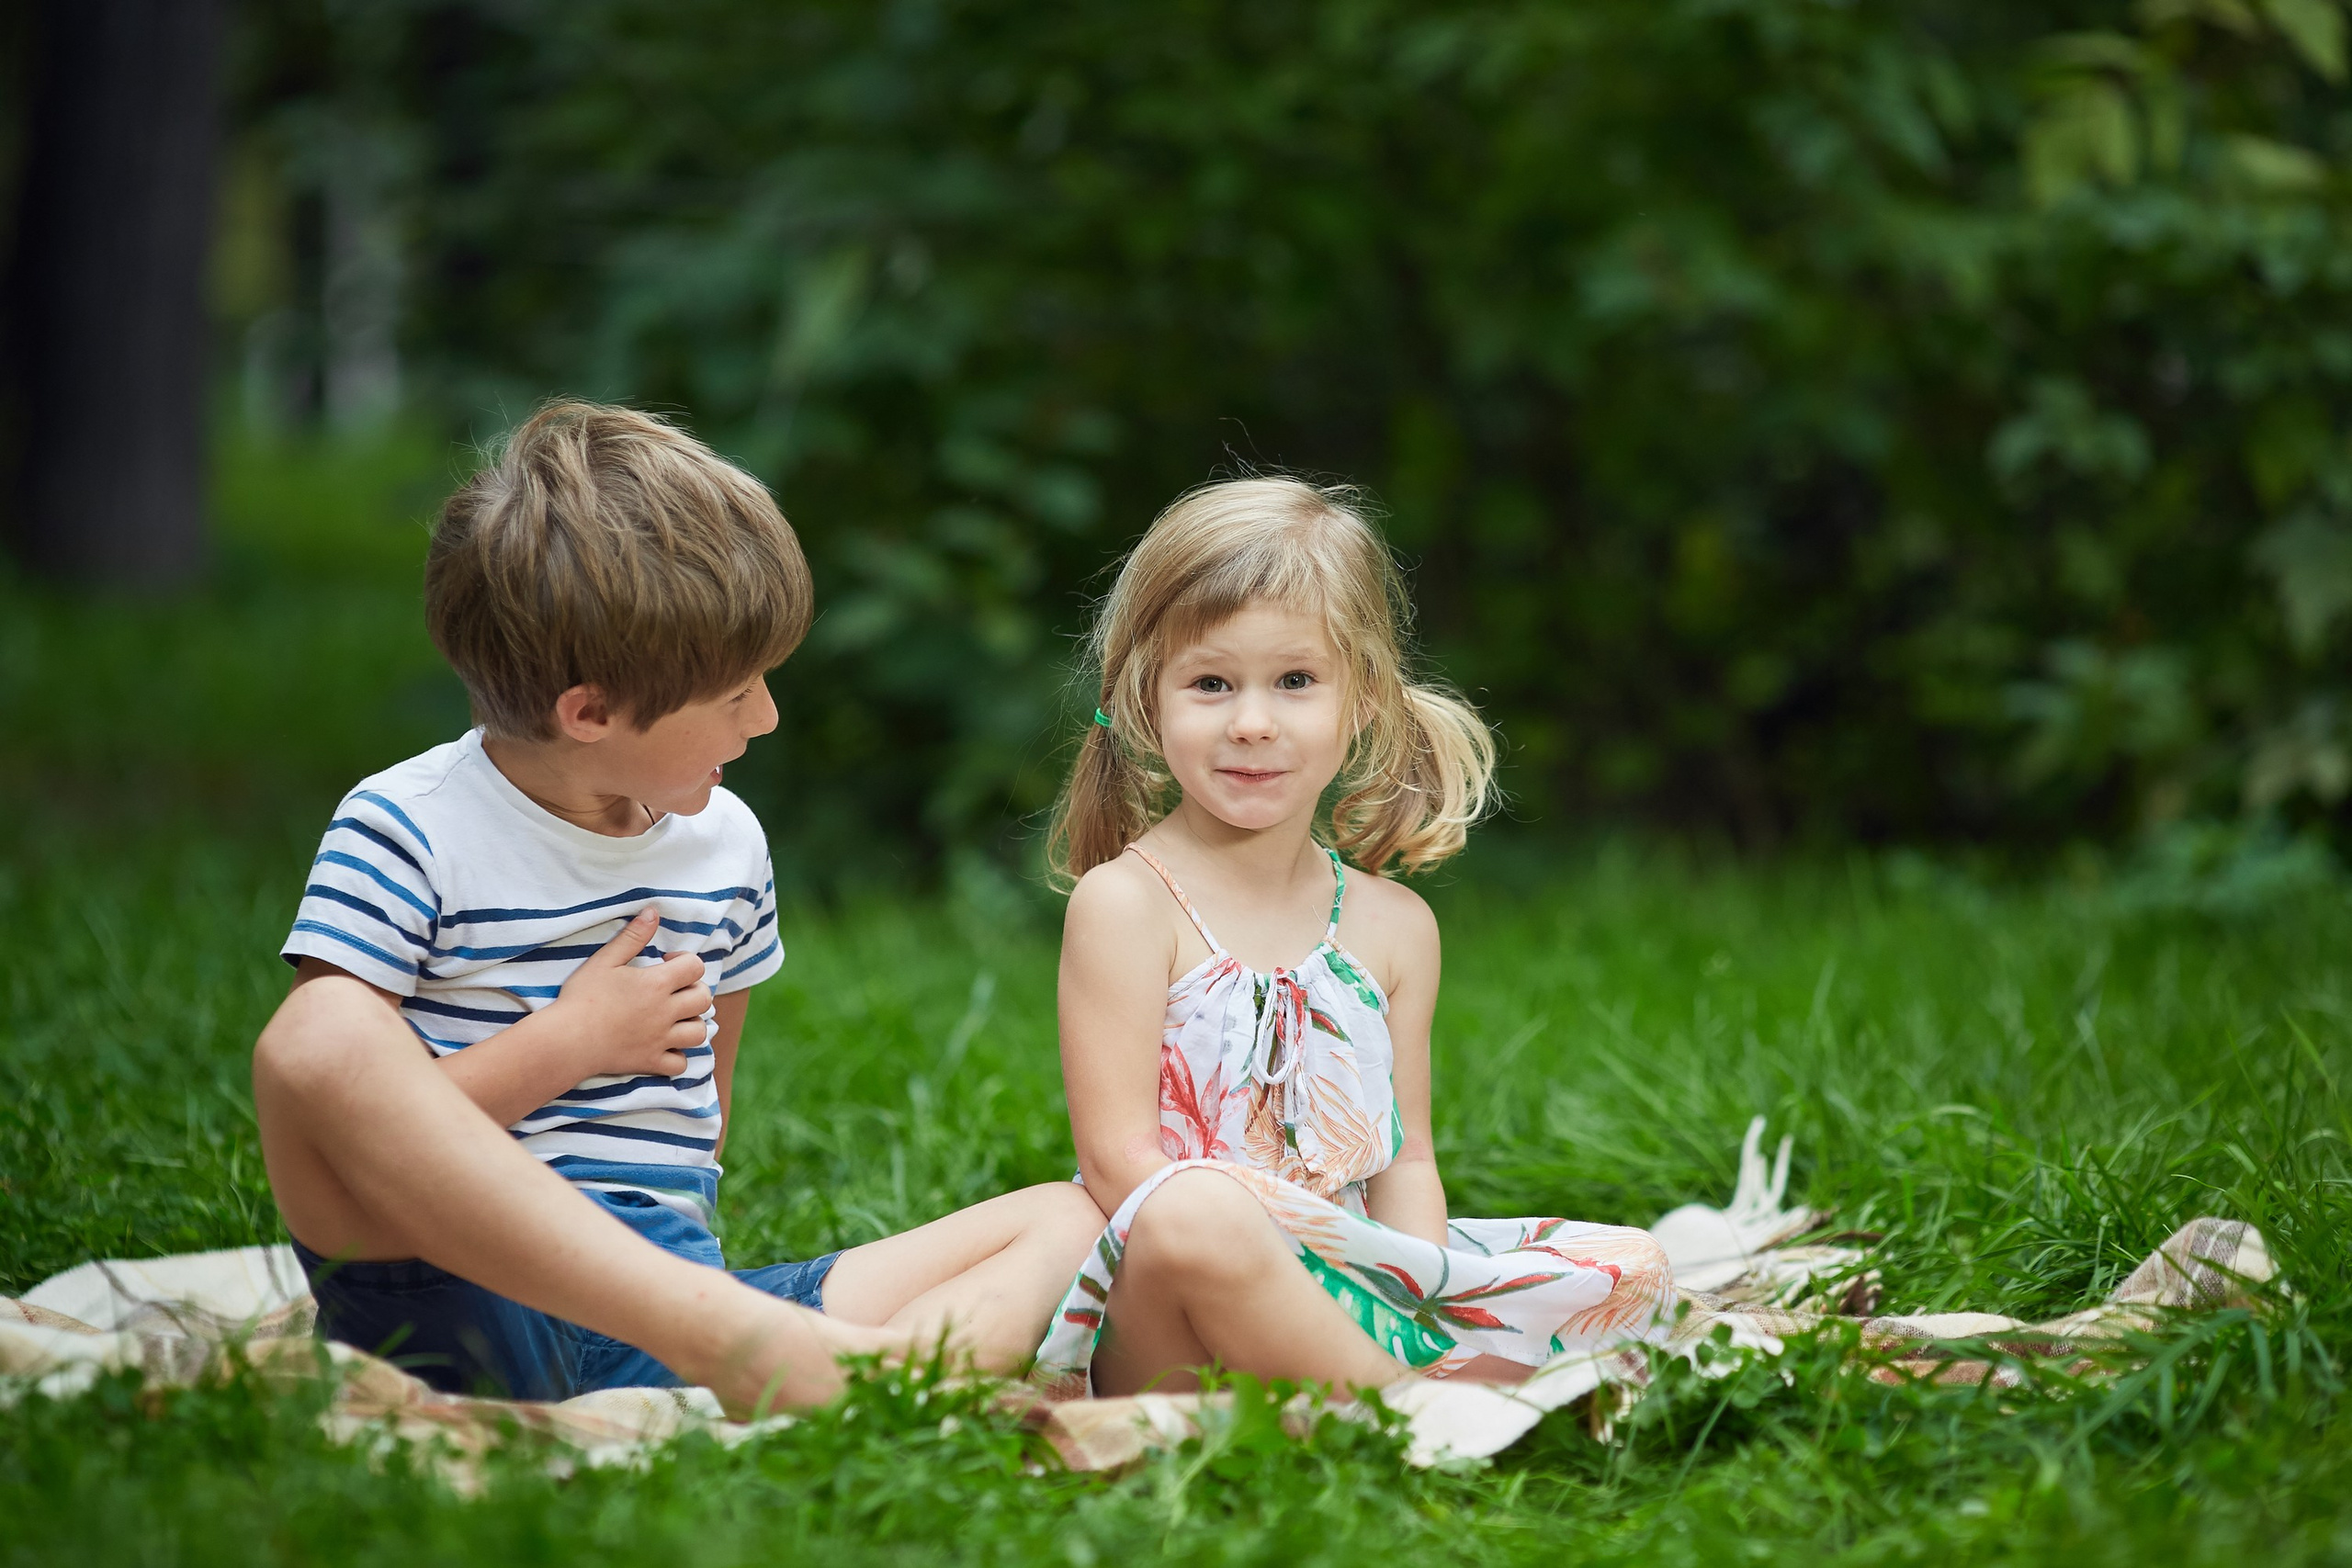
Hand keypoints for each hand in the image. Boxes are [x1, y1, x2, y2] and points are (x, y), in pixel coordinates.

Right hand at [546, 907, 711, 1078]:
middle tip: (674, 990)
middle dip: (694, 990)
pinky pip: (680, 1064)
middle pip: (704, 999)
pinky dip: (678, 1056)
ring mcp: (660, 1040)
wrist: (566, 1040)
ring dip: (692, 1023)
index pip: (695, 967)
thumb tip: (653, 912)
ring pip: (699, 1033)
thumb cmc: (582, 998)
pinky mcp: (650, 1062)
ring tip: (675, 1018)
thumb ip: (632, 936)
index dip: (686, 960)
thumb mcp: (605, 960)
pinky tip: (664, 1046)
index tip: (667, 962)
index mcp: (656, 984)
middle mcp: (665, 1012)